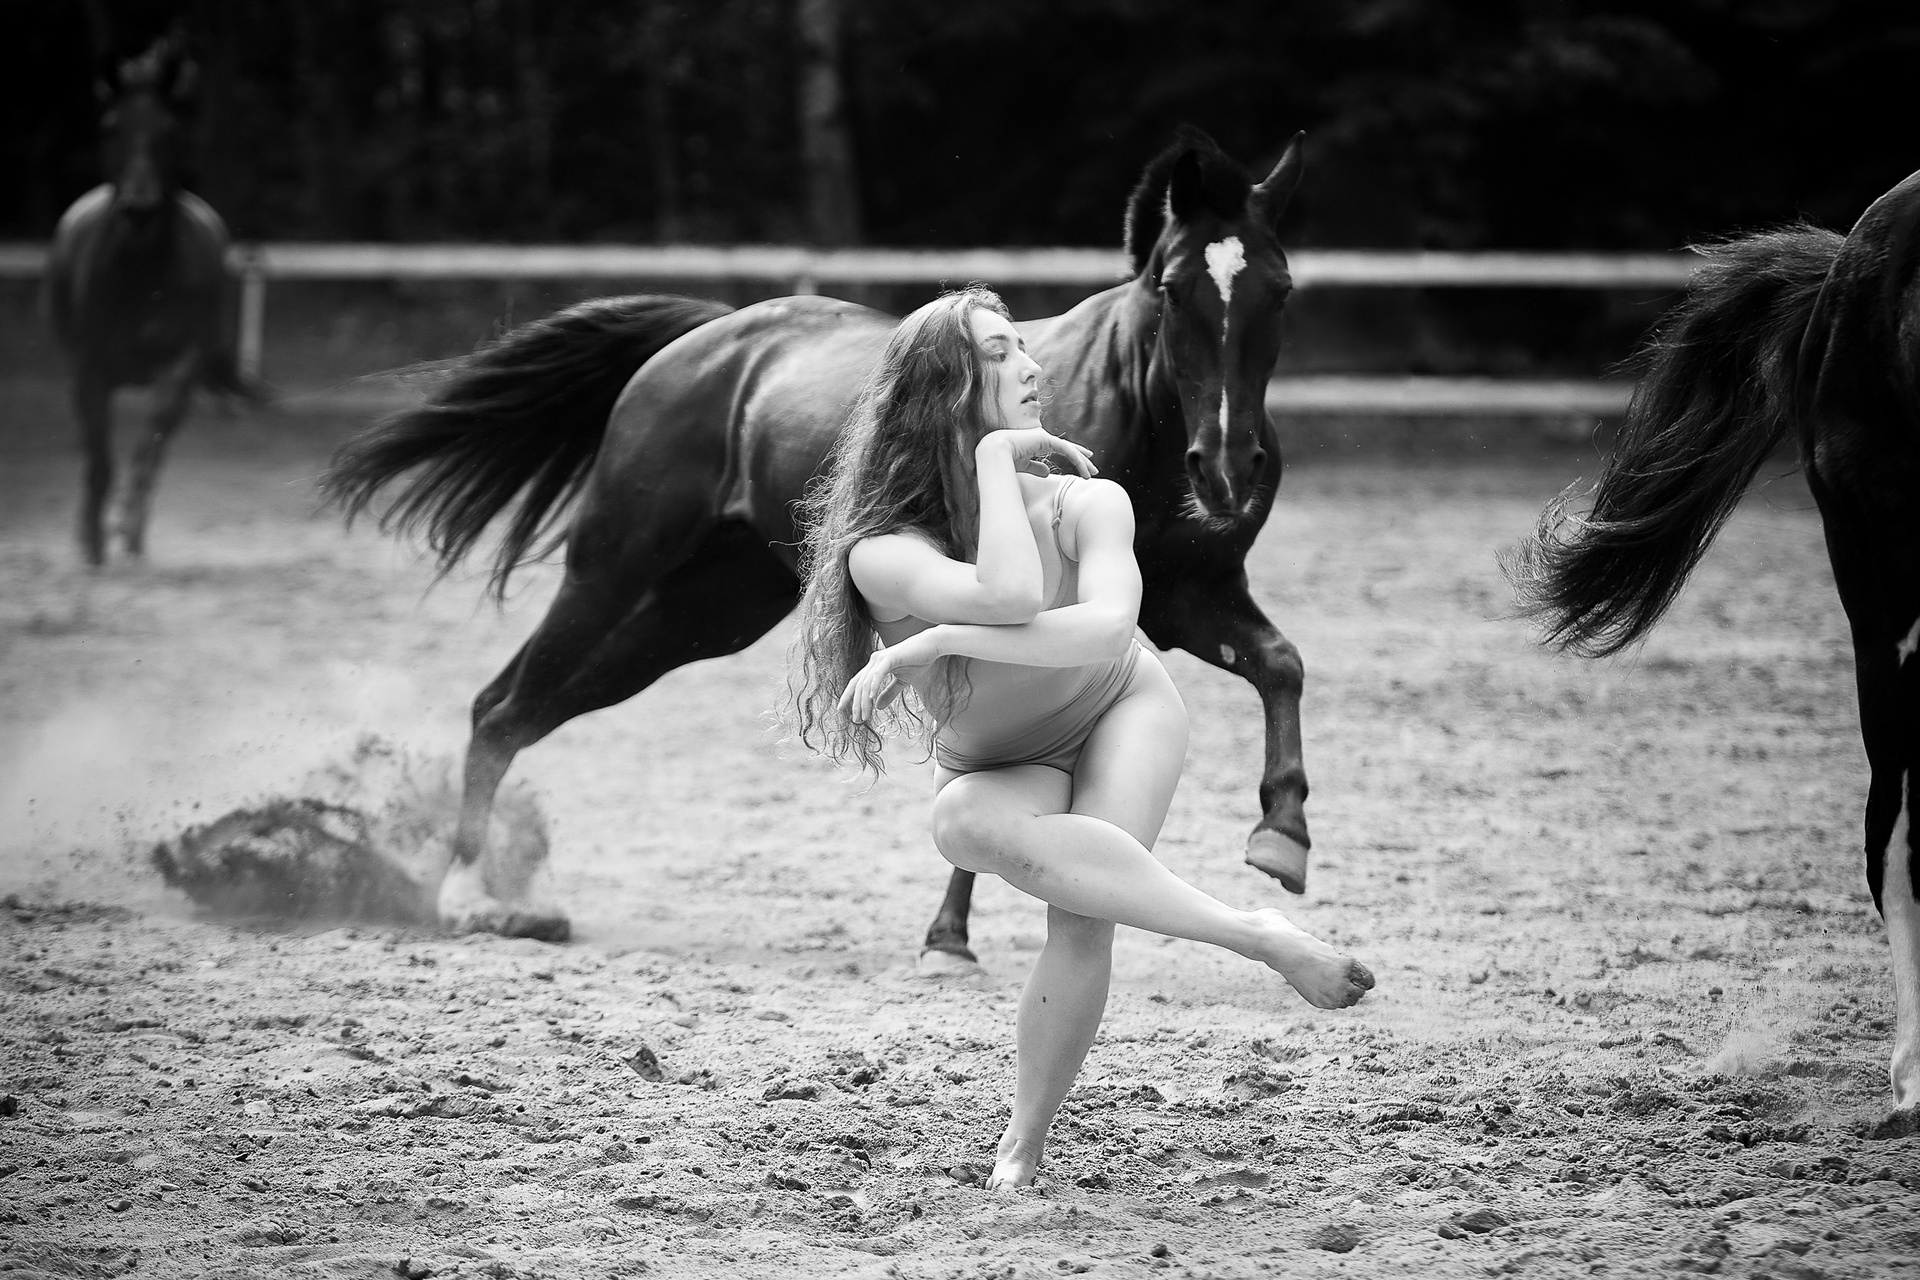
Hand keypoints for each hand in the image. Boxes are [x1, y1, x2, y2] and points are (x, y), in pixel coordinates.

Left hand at [838, 629, 941, 723]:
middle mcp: (874, 661)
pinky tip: (872, 699)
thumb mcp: (902, 682)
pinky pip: (878, 674)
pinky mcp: (890, 657)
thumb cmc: (919, 661)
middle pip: (858, 685)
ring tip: (865, 715)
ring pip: (866, 683)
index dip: (848, 696)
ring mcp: (880, 658)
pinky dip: (874, 686)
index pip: (856, 683)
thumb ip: (889, 693)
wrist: (932, 646)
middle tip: (856, 720)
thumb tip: (878, 707)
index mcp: (875, 666)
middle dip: (855, 703)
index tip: (842, 710)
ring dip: (864, 701)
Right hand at [980, 427, 1097, 477]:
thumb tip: (1047, 472)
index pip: (1060, 448)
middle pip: (1068, 448)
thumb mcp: (1024, 466)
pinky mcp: (1046, 439)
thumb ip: (1036, 468)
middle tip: (1093, 468)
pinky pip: (1066, 450)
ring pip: (1069, 449)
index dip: (1073, 454)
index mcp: (1037, 442)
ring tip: (1092, 472)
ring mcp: (1045, 437)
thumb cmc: (1005, 459)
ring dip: (1082, 461)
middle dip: (1081, 458)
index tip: (1084, 461)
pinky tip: (1084, 468)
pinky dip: (1076, 459)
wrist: (994, 452)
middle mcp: (1042, 437)